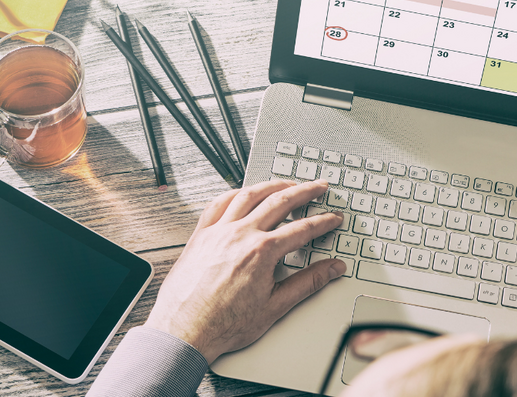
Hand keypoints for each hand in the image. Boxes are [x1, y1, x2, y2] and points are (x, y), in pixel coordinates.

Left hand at [143, 179, 345, 363]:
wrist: (184, 331)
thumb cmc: (223, 324)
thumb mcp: (275, 306)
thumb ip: (308, 283)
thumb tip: (332, 269)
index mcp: (261, 252)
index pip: (302, 229)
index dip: (323, 222)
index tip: (333, 218)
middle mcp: (239, 235)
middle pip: (280, 201)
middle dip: (305, 192)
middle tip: (318, 186)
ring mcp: (218, 231)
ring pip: (249, 195)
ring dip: (272, 185)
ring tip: (287, 184)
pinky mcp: (200, 235)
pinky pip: (219, 203)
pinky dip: (235, 193)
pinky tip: (244, 193)